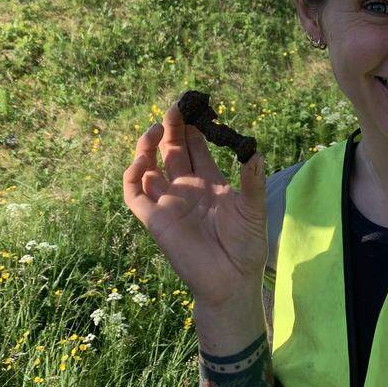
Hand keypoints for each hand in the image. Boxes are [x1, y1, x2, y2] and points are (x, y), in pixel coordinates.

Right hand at [123, 101, 267, 309]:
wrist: (232, 279)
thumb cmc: (246, 244)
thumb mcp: (253, 208)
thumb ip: (252, 180)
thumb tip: (254, 150)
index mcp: (208, 180)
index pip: (195, 146)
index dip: (193, 126)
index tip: (195, 106)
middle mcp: (185, 187)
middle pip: (171, 149)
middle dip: (170, 128)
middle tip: (175, 108)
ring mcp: (168, 202)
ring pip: (148, 167)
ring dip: (147, 146)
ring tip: (155, 129)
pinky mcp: (154, 220)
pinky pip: (134, 194)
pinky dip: (133, 176)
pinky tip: (143, 161)